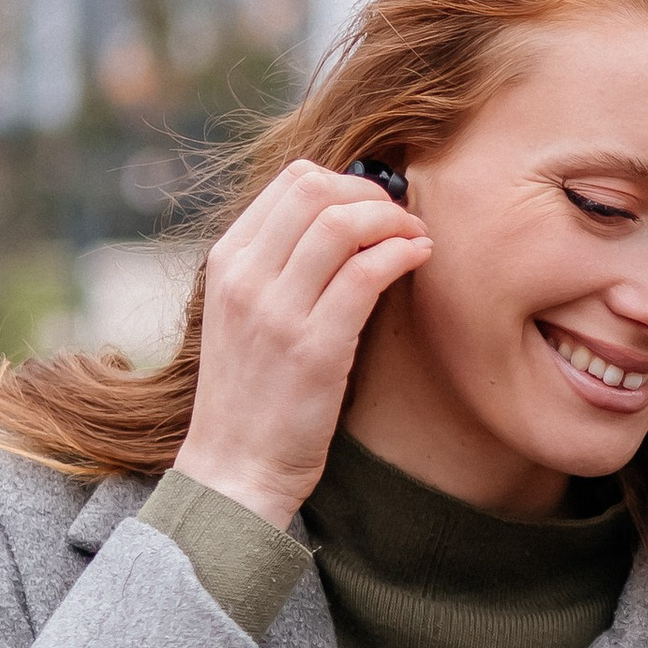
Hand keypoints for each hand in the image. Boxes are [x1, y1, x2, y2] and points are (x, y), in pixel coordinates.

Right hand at [174, 161, 433, 524]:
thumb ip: (278, 266)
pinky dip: (402, 253)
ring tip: (416, 236)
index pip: (290, 182)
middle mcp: (245, 278)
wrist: (235, 467)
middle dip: (373, 193)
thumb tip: (341, 219)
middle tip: (402, 218)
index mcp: (227, 261)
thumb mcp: (244, 313)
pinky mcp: (314, 349)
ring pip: (342, 224)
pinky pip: (366, 273)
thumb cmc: (252, 392)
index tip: (375, 204)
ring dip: (393, 219)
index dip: (347, 181)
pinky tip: (420, 257)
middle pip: (317, 190)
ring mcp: (276, 312)